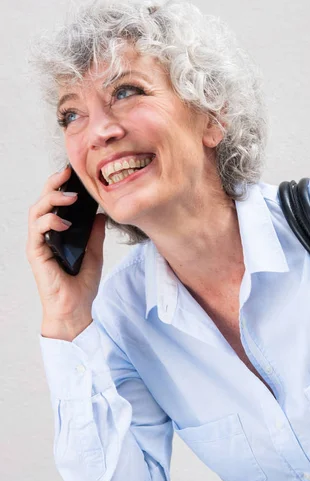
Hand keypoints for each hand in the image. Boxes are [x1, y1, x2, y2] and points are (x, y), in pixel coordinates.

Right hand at [26, 165, 105, 340]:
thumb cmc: (82, 283)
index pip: (56, 203)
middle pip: (43, 200)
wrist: (75, 308)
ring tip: (70, 197)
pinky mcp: (35, 252)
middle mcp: (46, 234)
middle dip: (54, 184)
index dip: (62, 185)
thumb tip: (102, 213)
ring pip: (36, 211)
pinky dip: (49, 221)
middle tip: (67, 173)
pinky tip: (64, 222)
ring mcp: (39, 242)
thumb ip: (95, 232)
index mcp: (58, 231)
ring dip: (52, 199)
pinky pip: (37, 230)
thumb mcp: (95, 252)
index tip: (74, 172)